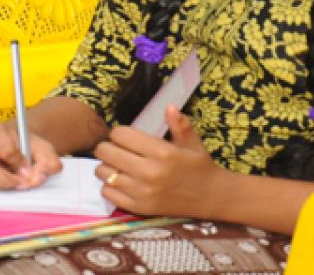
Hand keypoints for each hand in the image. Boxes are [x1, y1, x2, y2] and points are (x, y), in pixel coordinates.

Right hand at [0, 118, 62, 189]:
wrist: (10, 142)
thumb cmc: (22, 144)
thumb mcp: (40, 147)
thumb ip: (48, 159)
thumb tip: (44, 173)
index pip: (4, 150)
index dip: (19, 164)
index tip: (29, 170)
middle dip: (5, 180)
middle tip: (20, 184)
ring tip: (13, 182)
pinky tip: (1, 181)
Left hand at [93, 106, 227, 216]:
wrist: (211, 198)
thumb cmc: (198, 167)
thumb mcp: (191, 143)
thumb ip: (179, 124)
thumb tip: (168, 106)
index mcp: (162, 152)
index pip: (120, 135)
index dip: (119, 133)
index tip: (125, 137)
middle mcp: (149, 172)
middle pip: (106, 152)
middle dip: (108, 147)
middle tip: (117, 150)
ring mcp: (142, 192)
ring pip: (102, 172)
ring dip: (106, 166)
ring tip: (118, 166)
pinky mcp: (138, 208)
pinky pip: (107, 192)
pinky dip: (109, 186)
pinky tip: (121, 182)